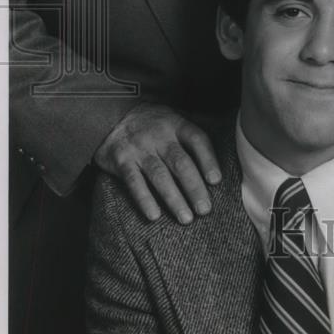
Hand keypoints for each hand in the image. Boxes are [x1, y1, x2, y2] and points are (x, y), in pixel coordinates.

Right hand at [94, 104, 221, 223]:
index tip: (216, 181)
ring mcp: (140, 149)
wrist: (110, 115)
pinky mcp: (122, 161)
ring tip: (186, 218)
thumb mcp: (173, 118)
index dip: (208, 160)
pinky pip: (134, 183)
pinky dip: (144, 200)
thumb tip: (223, 155)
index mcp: (176, 124)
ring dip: (174, 199)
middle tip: (205, 209)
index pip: (197, 140)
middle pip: (180, 163)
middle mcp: (159, 136)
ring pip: (160, 176)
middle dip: (194, 188)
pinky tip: (154, 215)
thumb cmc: (152, 123)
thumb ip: (192, 135)